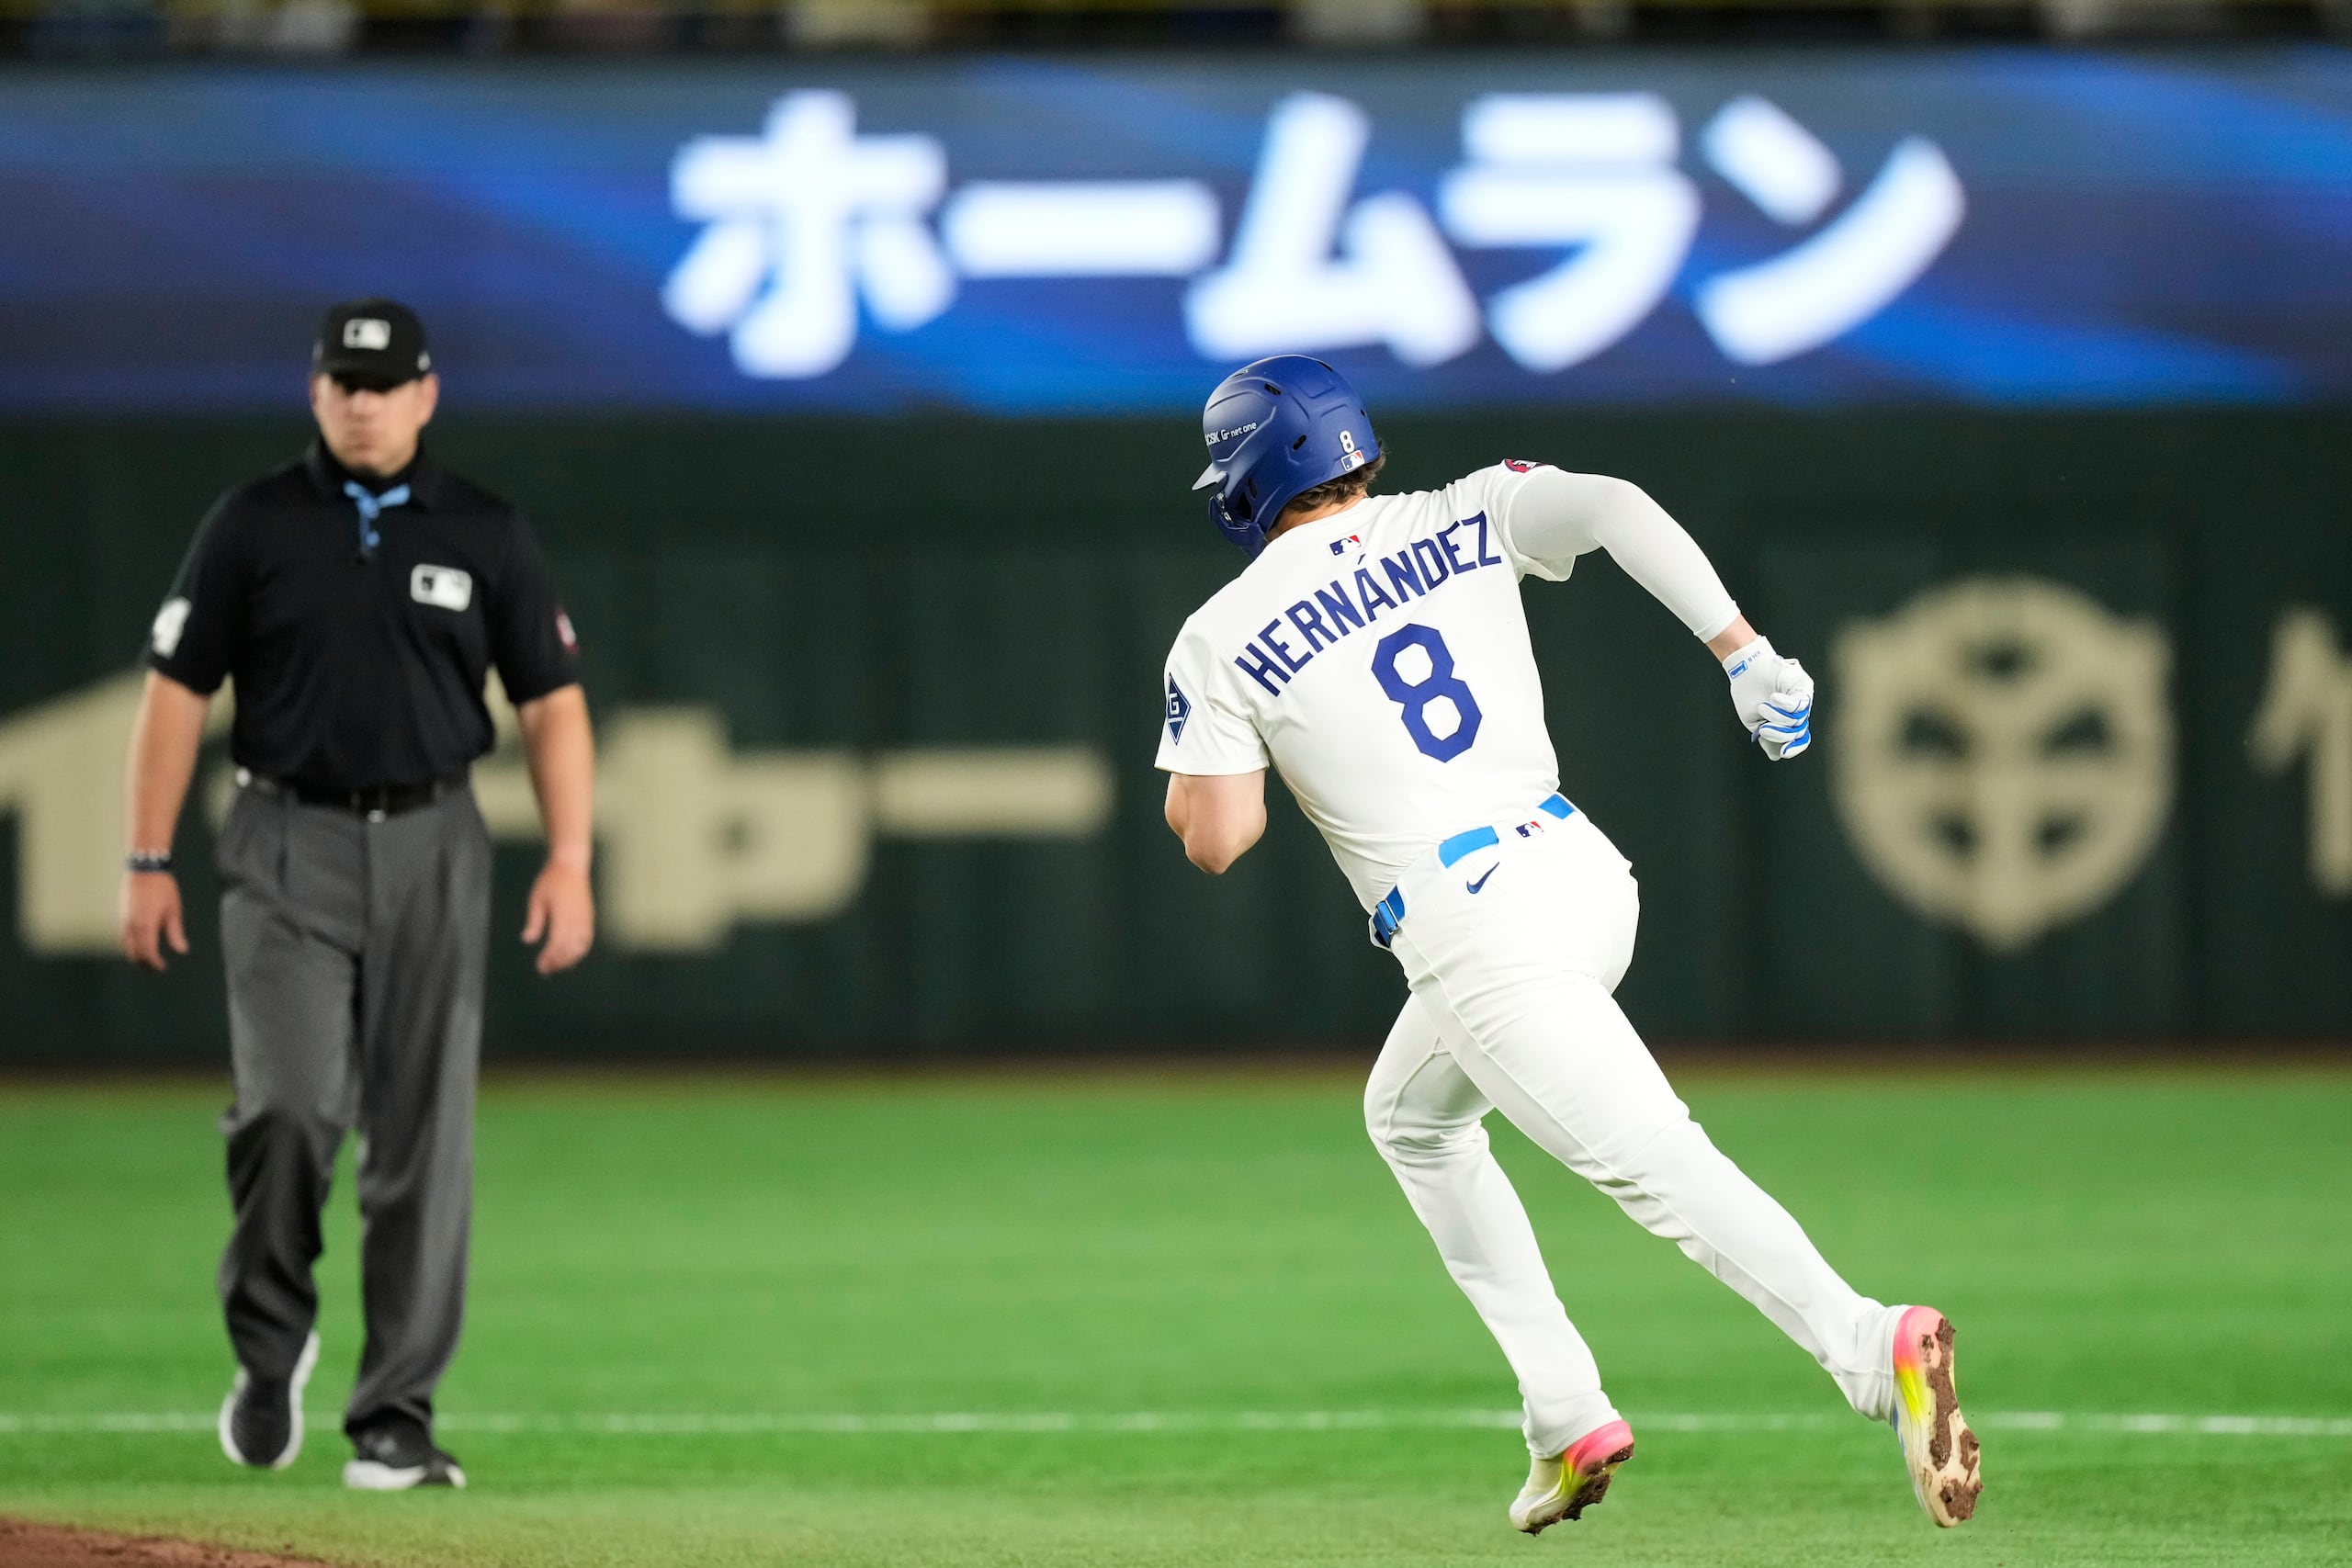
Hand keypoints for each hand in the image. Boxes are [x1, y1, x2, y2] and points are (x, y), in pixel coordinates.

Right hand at [119, 871, 187, 971]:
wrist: (144, 871)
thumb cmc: (162, 890)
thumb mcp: (173, 912)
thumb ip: (175, 933)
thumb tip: (182, 950)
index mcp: (145, 927)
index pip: (147, 954)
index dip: (154, 963)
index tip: (162, 967)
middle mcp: (131, 927)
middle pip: (135, 953)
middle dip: (144, 963)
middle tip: (156, 968)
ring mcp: (124, 921)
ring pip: (126, 946)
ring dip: (136, 955)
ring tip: (148, 960)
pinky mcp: (122, 916)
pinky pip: (123, 937)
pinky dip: (130, 946)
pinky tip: (139, 946)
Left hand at [521, 859, 593, 974]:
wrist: (571, 866)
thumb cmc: (551, 881)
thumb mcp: (536, 899)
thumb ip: (534, 921)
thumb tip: (527, 940)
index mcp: (563, 914)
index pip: (557, 943)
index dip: (549, 957)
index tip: (540, 966)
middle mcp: (577, 919)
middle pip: (569, 948)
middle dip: (557, 962)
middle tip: (545, 970)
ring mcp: (586, 919)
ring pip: (580, 947)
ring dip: (569, 959)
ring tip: (556, 965)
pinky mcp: (589, 919)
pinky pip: (587, 941)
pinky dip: (579, 952)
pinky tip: (570, 956)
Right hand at [1721, 635, 1815, 760]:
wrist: (1745, 669)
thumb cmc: (1748, 693)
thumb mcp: (1754, 721)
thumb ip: (1767, 738)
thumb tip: (1777, 757)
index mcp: (1788, 720)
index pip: (1799, 739)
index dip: (1794, 748)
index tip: (1784, 752)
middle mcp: (1799, 711)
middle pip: (1799, 731)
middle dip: (1781, 734)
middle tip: (1764, 729)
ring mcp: (1803, 699)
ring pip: (1798, 719)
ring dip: (1778, 718)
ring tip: (1763, 708)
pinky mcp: (1803, 686)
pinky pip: (1800, 702)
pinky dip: (1785, 704)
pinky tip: (1773, 698)